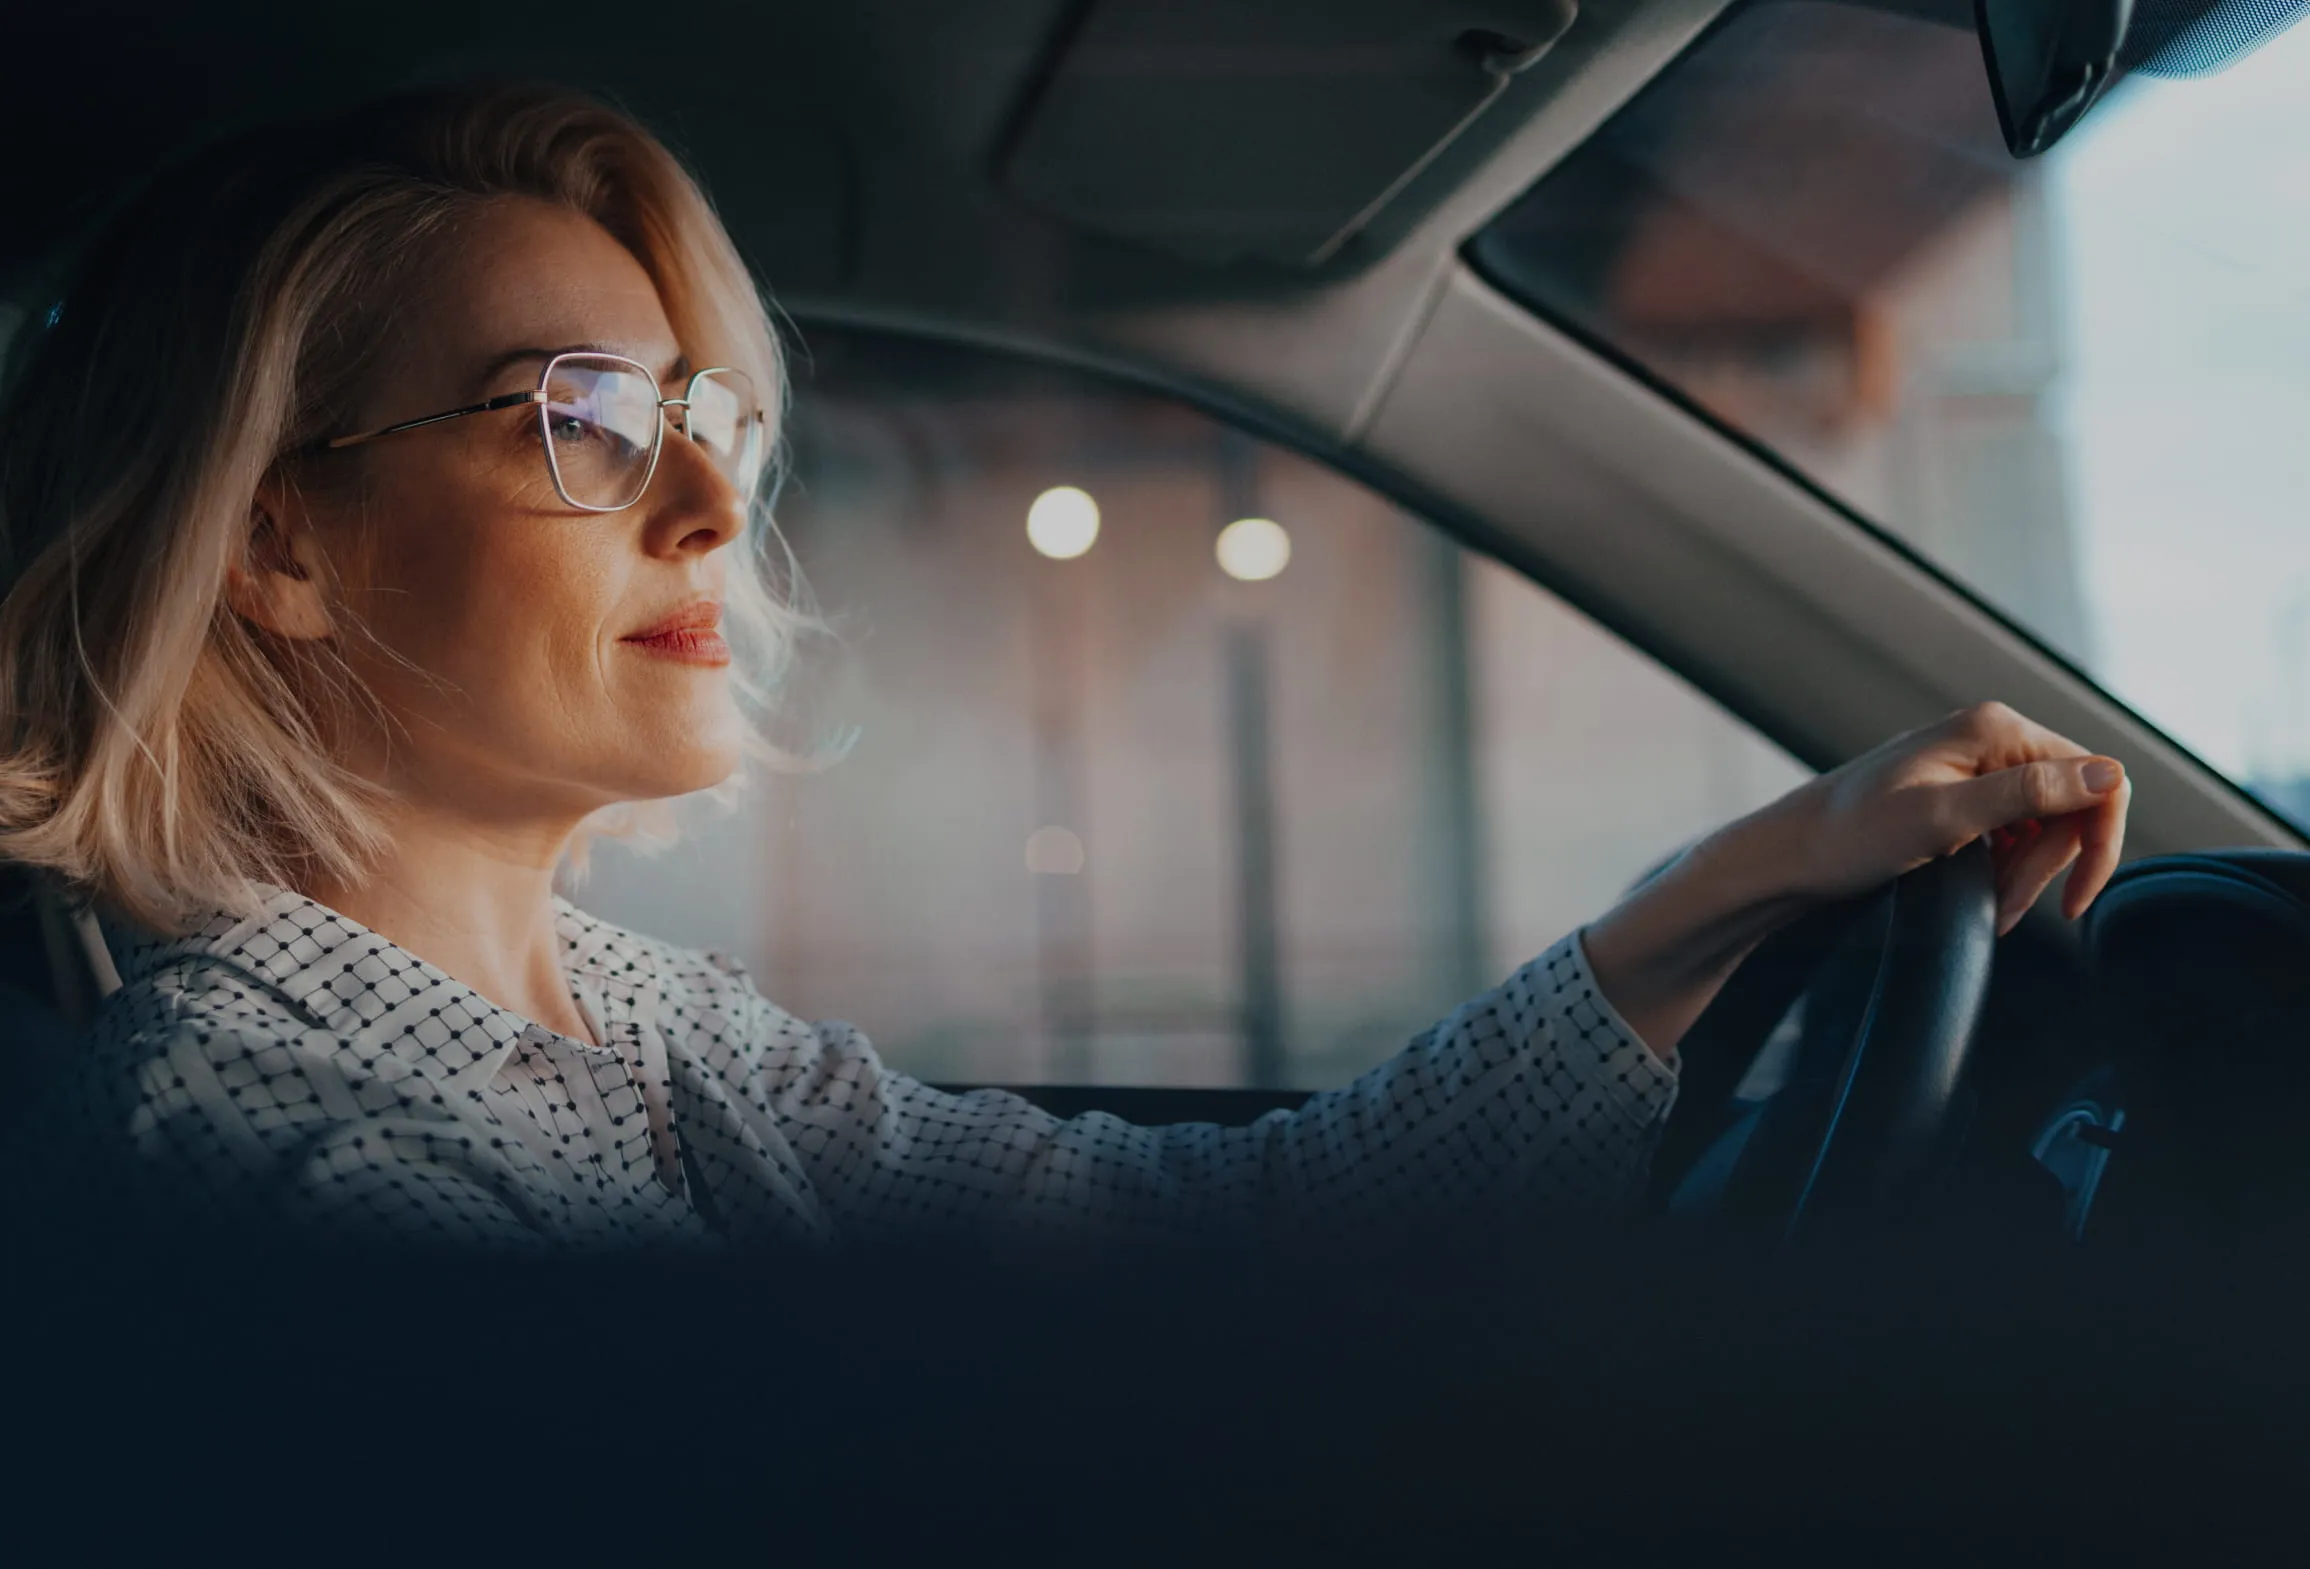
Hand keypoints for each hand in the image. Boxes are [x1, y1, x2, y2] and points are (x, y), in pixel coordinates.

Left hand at [1772, 701, 2130, 935]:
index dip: (2098, 843)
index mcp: (1996, 729)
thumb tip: (2107, 776)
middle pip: (2072, 808)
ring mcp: (1977, 766)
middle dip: (2047, 867)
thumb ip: (2027, 794)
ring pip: (2045, 827)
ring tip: (1990, 905)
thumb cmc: (1850, 836)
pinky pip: (2014, 833)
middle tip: (2005, 906)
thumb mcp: (1943, 819)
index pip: (2099, 779)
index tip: (2072, 900)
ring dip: (2026, 874)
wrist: (1791, 855)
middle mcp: (1992, 738)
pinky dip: (2007, 869)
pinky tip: (1981, 891)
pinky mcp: (1963, 795)